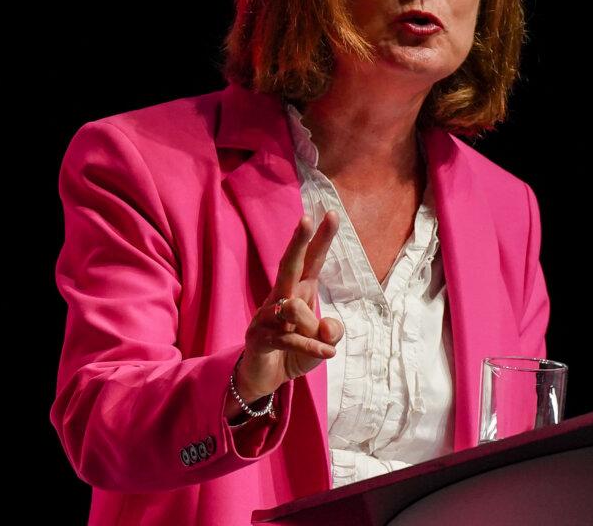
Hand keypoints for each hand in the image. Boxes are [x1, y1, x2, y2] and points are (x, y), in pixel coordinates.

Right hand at [234, 212, 344, 403]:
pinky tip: (328, 353)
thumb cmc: (295, 353)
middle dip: (299, 242)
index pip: (312, 261)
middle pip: (289, 265)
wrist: (265, 379)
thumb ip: (331, 332)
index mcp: (299, 292)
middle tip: (305, 219)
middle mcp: (281, 297)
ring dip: (312, 329)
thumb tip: (329, 328)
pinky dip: (312, 345)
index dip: (321, 238)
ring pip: (293, 307)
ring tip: (323, 347)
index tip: (332, 213)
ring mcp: (266, 316)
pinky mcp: (260, 337)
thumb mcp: (322, 344)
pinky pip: (290, 336)